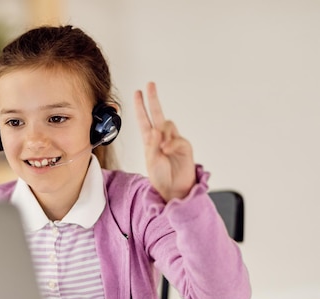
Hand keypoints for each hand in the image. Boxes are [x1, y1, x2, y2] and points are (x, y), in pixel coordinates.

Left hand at [134, 82, 195, 201]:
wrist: (174, 189)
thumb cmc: (160, 176)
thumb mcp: (151, 160)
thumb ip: (152, 145)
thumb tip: (155, 129)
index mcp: (150, 140)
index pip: (144, 119)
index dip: (140, 106)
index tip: (138, 92)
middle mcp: (162, 137)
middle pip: (158, 114)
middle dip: (153, 99)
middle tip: (150, 85)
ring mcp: (174, 140)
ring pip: (167, 124)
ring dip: (162, 133)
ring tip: (161, 148)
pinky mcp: (184, 147)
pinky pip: (177, 139)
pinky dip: (170, 144)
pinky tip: (166, 150)